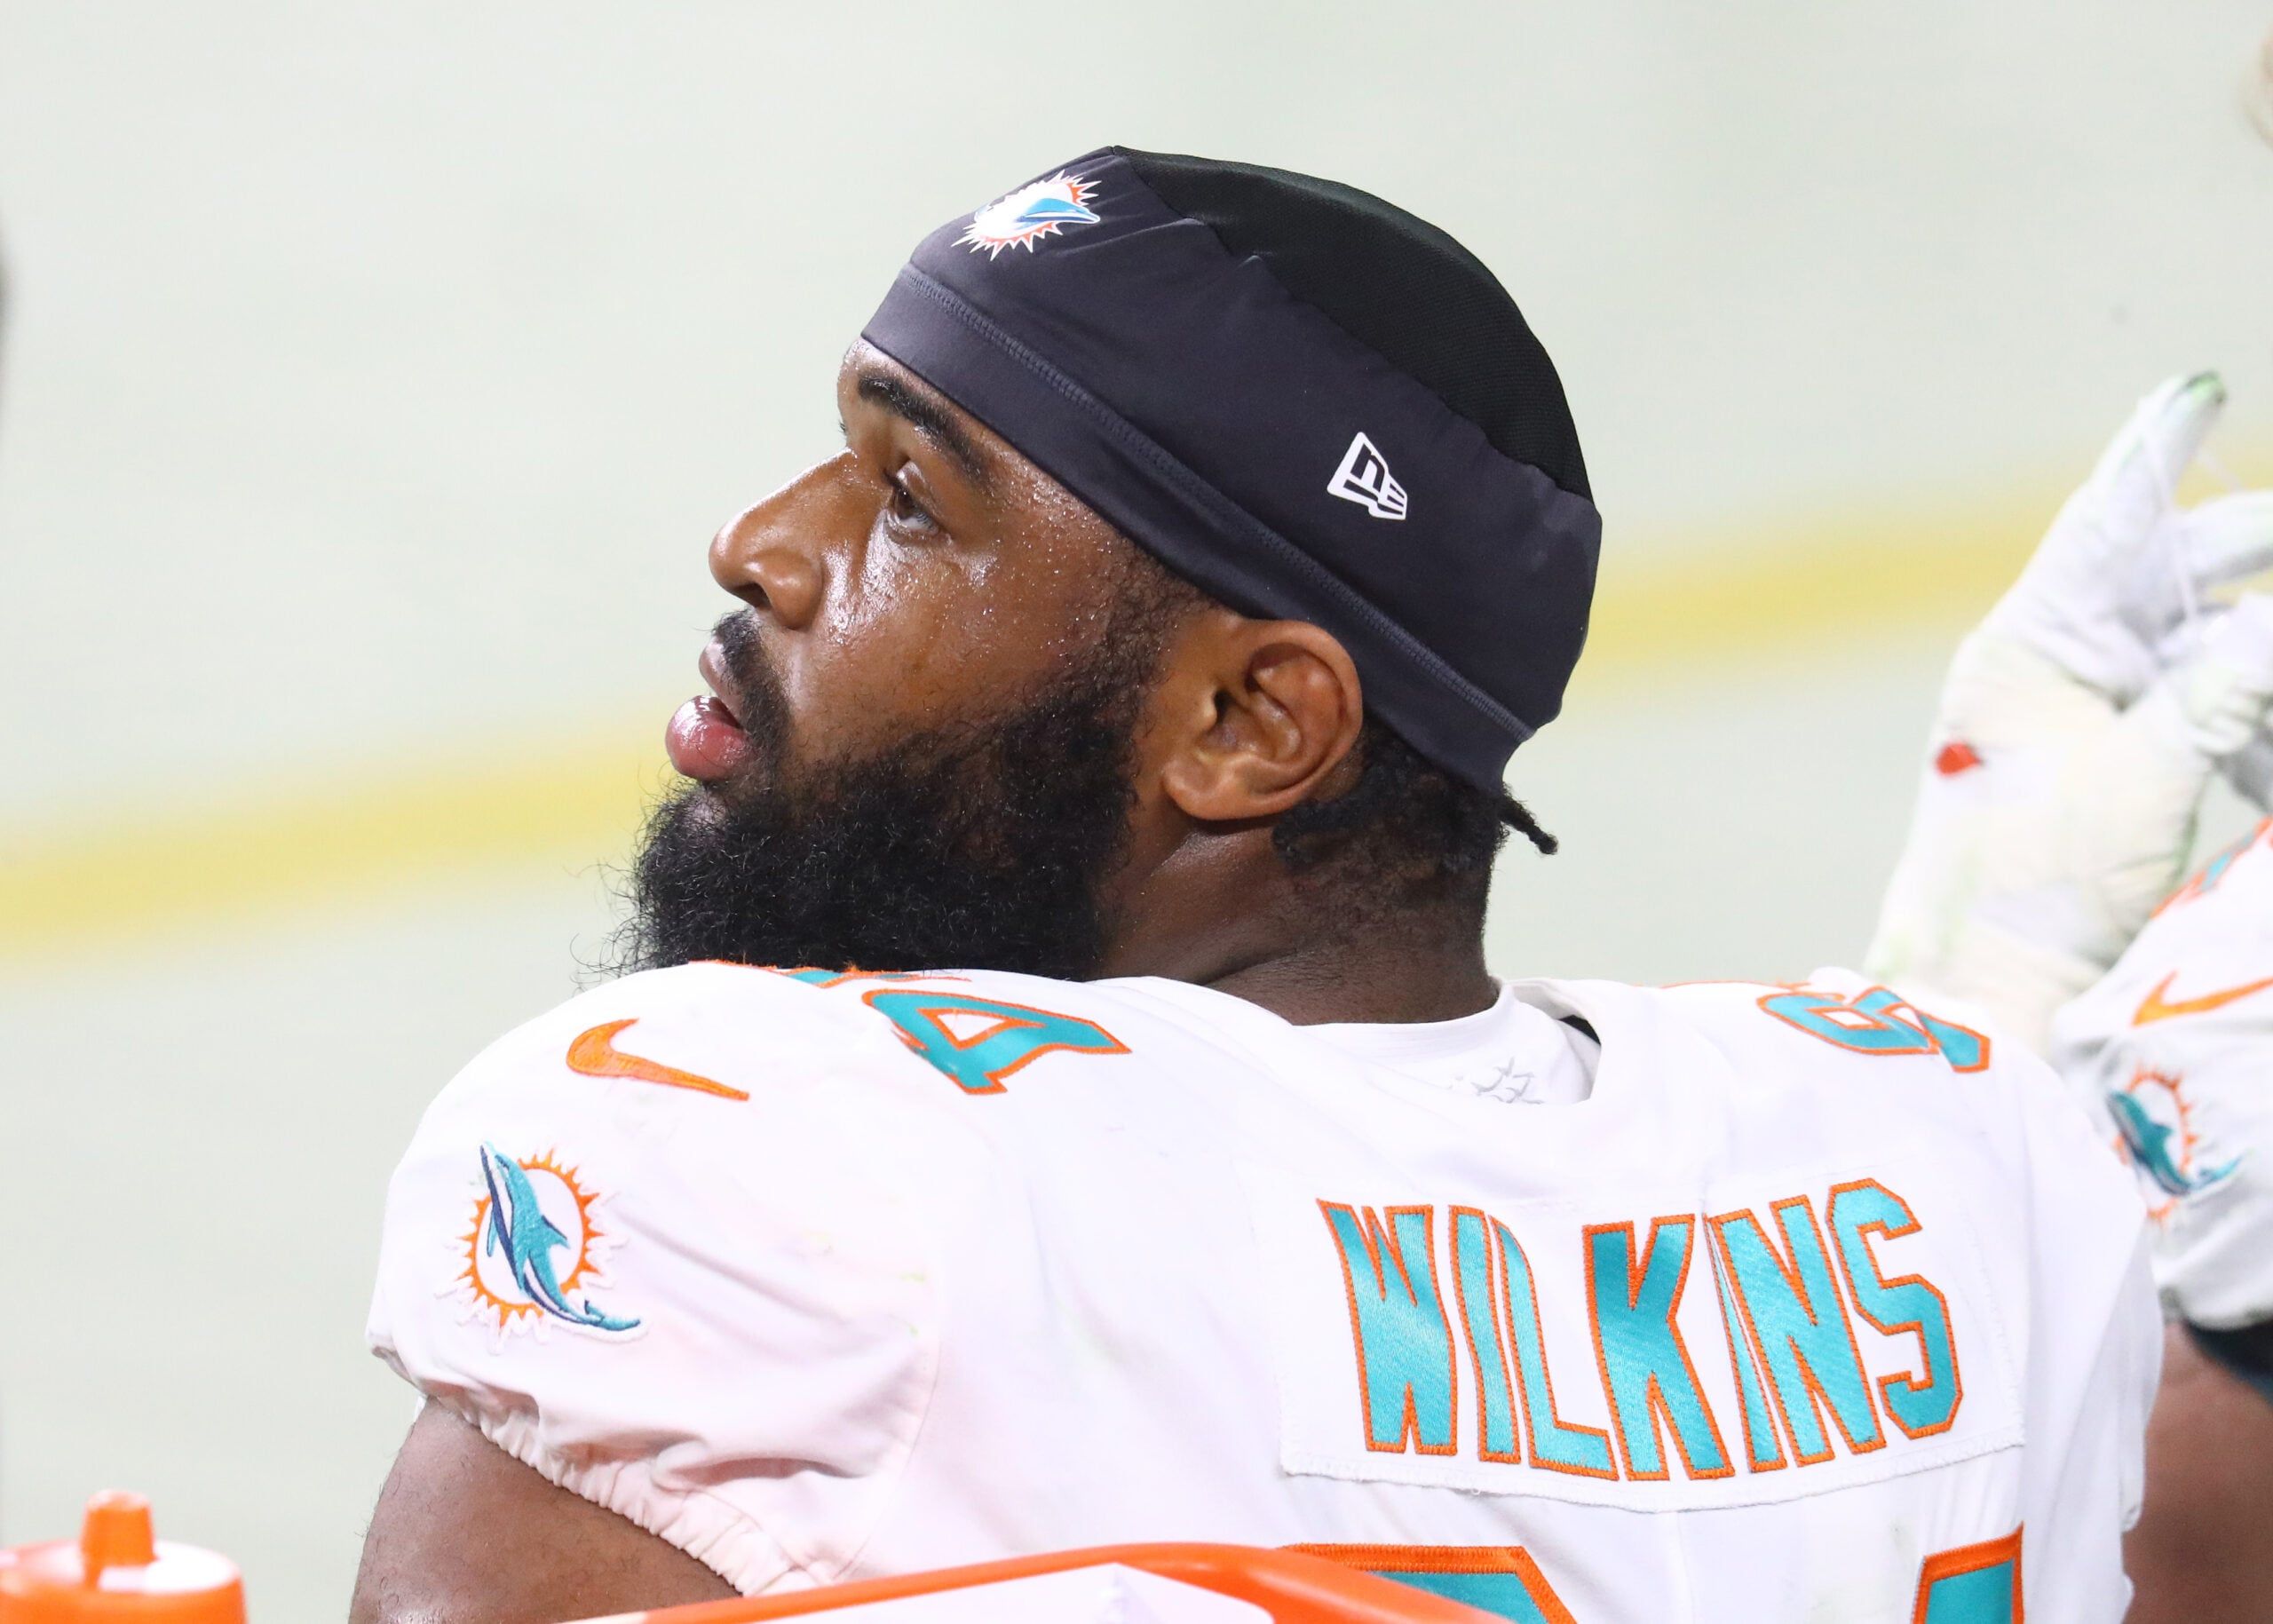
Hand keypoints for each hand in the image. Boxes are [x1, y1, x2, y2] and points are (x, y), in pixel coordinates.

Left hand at [1865, 374, 2272, 1049]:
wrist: (1993, 991)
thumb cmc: (2034, 887)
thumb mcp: (2145, 781)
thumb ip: (2227, 691)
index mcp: (2028, 647)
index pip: (2107, 523)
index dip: (2159, 452)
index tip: (2201, 388)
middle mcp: (2052, 664)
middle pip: (2173, 576)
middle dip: (2255, 552)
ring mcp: (2085, 714)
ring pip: (2200, 640)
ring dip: (2255, 637)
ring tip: (2266, 637)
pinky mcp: (2117, 766)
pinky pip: (2204, 708)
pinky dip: (2250, 707)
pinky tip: (2260, 716)